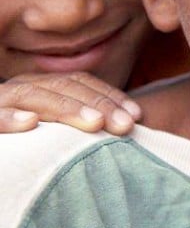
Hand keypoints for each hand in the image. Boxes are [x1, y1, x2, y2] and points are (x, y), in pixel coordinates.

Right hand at [0, 72, 141, 134]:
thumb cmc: (19, 144)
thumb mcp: (52, 130)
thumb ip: (79, 123)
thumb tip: (127, 127)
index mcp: (39, 87)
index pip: (80, 83)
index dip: (110, 96)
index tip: (138, 117)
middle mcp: (18, 88)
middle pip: (63, 88)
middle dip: (98, 104)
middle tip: (126, 125)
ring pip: (32, 96)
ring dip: (65, 109)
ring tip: (95, 123)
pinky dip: (8, 118)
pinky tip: (29, 123)